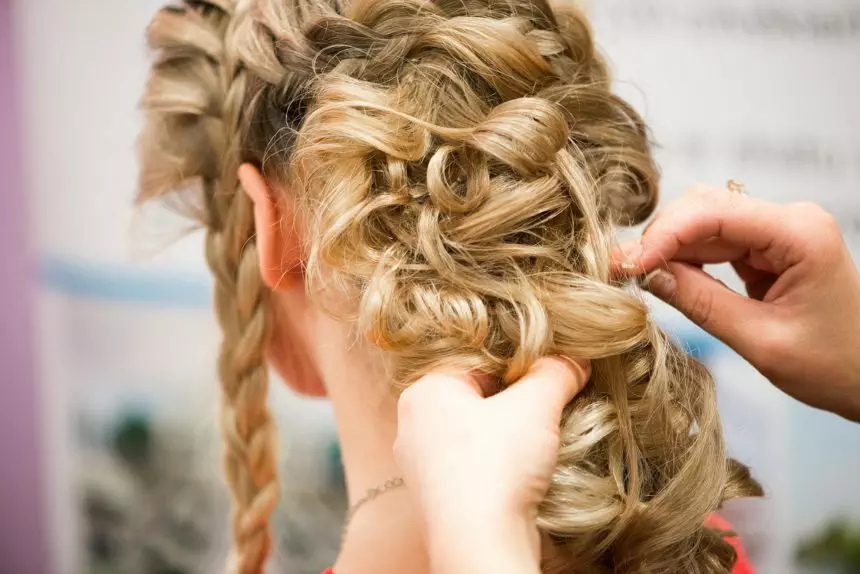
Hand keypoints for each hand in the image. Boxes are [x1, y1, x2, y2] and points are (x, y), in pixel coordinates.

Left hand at [394, 358, 590, 573]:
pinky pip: (470, 469)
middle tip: (543, 412)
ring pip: (472, 436)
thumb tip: (573, 361)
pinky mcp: (436, 498)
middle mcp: (412, 425)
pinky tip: (518, 476)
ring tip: (533, 446)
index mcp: (425, 391)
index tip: (545, 380)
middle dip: (511, 404)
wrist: (480, 543)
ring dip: (504, 438)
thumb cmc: (495, 465)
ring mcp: (420, 465)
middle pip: (474, 399)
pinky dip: (495, 468)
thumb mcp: (536, 405)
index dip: (517, 368)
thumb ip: (555, 373)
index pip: (477, 362)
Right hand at [616, 185, 859, 420]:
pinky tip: (660, 276)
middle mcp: (789, 220)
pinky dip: (682, 258)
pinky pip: (713, 243)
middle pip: (704, 207)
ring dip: (666, 248)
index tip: (626, 265)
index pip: (714, 213)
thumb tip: (647, 275)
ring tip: (632, 276)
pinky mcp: (766, 248)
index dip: (662, 235)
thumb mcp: (762, 342)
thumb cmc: (836, 365)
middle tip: (619, 271)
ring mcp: (777, 232)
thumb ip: (701, 303)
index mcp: (800, 234)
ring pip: (703, 223)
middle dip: (659, 237)